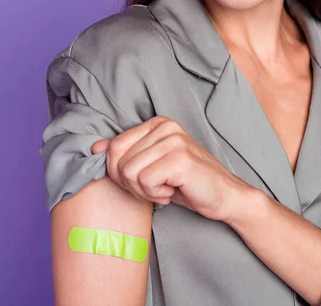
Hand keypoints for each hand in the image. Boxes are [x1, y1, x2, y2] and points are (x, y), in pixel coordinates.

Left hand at [90, 115, 254, 221]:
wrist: (225, 197)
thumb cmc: (188, 184)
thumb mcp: (152, 165)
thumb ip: (127, 154)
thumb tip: (95, 147)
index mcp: (157, 124)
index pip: (113, 147)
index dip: (120, 173)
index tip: (144, 182)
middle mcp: (165, 126)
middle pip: (118, 160)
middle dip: (131, 184)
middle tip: (156, 188)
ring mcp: (174, 140)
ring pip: (129, 172)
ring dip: (145, 191)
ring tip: (166, 189)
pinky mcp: (180, 158)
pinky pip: (144, 181)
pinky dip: (156, 194)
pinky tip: (174, 191)